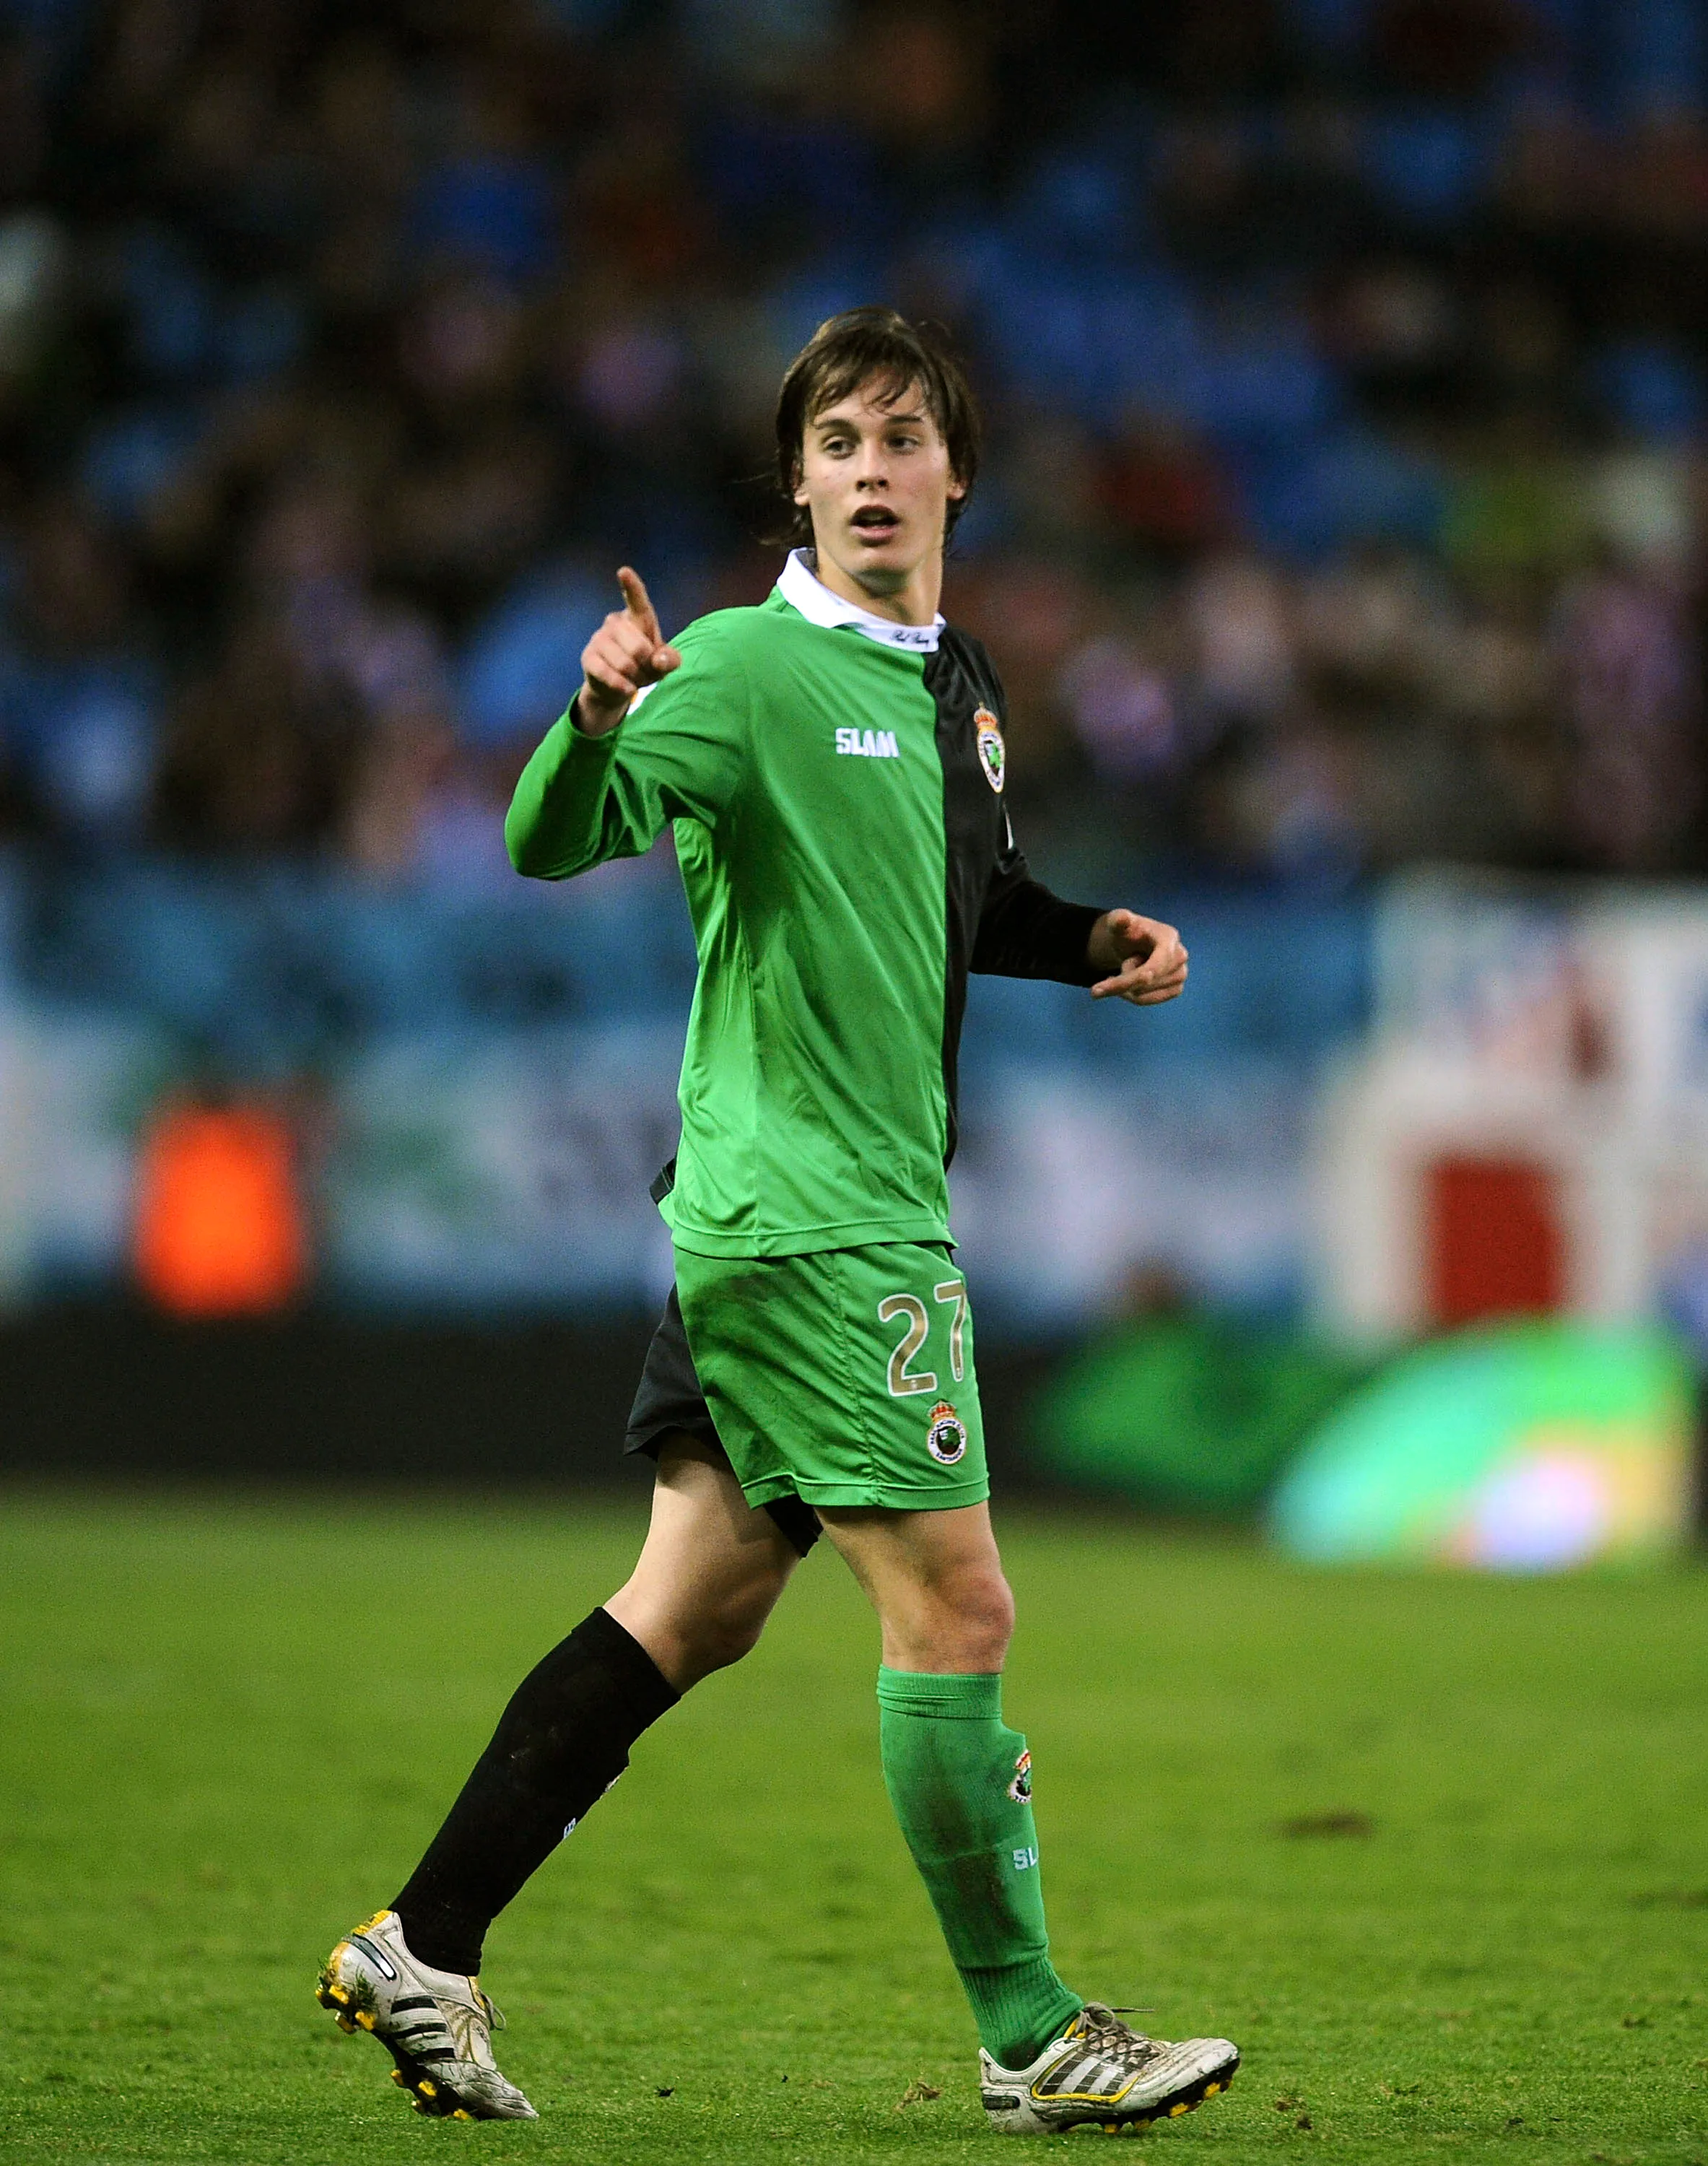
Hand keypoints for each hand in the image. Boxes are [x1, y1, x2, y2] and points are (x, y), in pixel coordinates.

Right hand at [574, 567, 681, 734]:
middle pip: (639, 649)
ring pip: (625, 664)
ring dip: (635, 679)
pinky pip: (608, 674)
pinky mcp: (588, 657)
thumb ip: (670, 660)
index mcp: (636, 617)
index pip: (636, 599)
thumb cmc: (645, 667)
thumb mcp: (664, 664)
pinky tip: (627, 689)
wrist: (619, 687)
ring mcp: (599, 638)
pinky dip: (622, 686)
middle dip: (647, 668)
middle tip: (645, 672)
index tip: (623, 571)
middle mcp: (615, 622)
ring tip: (634, 679)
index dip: (631, 586)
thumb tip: (660, 660)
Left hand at [1087, 909, 1187, 1004]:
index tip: (1102, 986)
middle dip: (1121, 979)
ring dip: (1125, 987)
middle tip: (1116, 966)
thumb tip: (1122, 918)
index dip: (1131, 979)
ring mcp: (1181, 974)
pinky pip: (1148, 1001)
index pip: (1154, 966)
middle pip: (1146, 983)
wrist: (1132, 943)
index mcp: (1169, 938)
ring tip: (1126, 968)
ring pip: (1143, 995)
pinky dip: (1131, 995)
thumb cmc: (1125, 932)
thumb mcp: (1116, 922)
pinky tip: (1128, 982)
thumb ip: (1118, 920)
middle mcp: (1180, 956)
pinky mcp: (1176, 988)